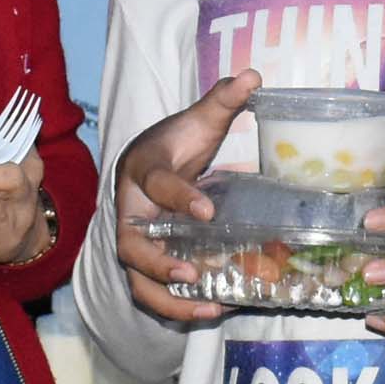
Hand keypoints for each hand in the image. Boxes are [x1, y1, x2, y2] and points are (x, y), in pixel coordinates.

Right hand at [114, 70, 258, 322]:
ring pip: (138, 279)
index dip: (179, 198)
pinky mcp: (148, 263)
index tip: (207, 209)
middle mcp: (131, 213)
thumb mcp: (196, 121)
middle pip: (131, 246)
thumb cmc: (174, 144)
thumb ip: (222, 99)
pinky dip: (179, 307)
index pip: (157, 186)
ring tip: (209, 307)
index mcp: (142, 173)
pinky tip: (216, 309)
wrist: (148, 163)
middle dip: (158, 264)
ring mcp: (137, 242)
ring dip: (168, 298)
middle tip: (192, 274)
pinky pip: (154, 291)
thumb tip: (253, 74)